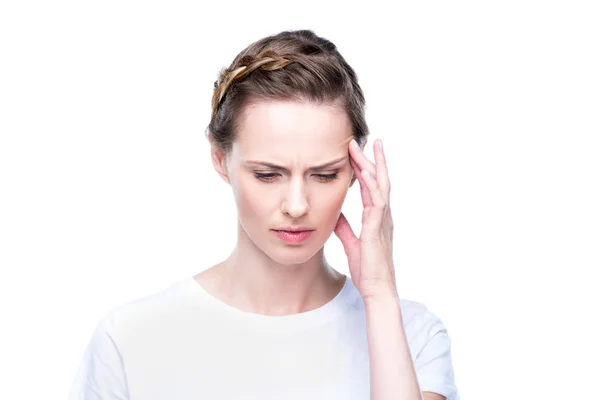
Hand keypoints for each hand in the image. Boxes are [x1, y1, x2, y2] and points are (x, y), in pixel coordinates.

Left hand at [334, 138, 397, 300]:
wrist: (376, 289)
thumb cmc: (367, 268)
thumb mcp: (351, 243)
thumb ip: (345, 227)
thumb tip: (335, 213)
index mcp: (376, 218)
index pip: (371, 187)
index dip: (365, 169)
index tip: (358, 153)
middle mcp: (382, 216)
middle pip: (378, 181)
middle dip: (372, 159)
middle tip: (365, 140)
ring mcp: (382, 221)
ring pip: (379, 186)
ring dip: (371, 165)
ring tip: (365, 146)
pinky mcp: (377, 229)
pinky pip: (376, 203)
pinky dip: (371, 186)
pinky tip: (364, 172)